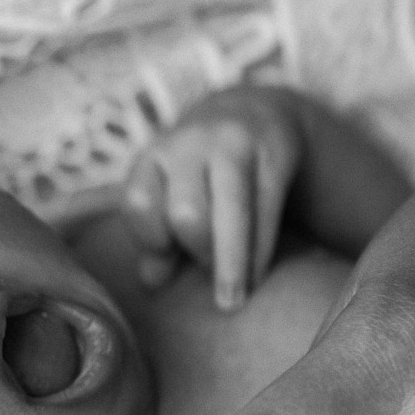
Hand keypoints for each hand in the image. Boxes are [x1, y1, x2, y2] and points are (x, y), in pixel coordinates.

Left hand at [122, 86, 300, 310]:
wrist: (253, 112)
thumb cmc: (199, 171)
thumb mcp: (168, 194)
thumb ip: (157, 239)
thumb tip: (152, 283)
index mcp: (154, 156)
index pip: (139, 204)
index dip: (151, 240)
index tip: (166, 261)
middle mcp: (190, 145)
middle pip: (186, 214)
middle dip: (197, 250)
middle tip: (206, 271)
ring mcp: (234, 144)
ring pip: (230, 213)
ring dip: (231, 264)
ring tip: (232, 302)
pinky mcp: (274, 152)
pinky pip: (267, 211)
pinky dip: (259, 251)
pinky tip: (255, 277)